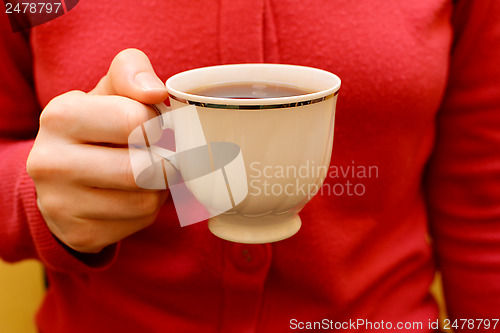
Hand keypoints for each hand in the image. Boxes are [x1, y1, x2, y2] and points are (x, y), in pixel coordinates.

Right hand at [27, 48, 168, 252]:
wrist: (62, 177)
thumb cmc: (96, 127)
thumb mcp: (108, 91)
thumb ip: (131, 72)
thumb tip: (155, 91)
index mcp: (60, 117)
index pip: (135, 121)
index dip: (156, 124)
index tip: (151, 126)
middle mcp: (51, 162)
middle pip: (144, 168)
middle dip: (163, 161)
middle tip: (155, 154)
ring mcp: (61, 204)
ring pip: (147, 200)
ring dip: (159, 187)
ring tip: (144, 175)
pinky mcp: (80, 234)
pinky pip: (139, 223)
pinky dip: (147, 209)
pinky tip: (131, 197)